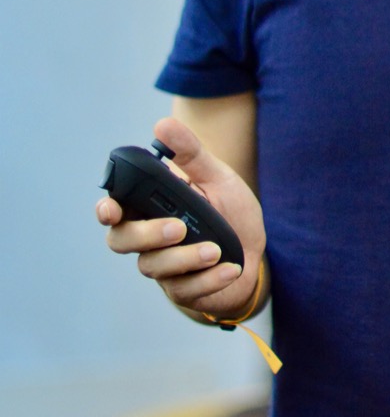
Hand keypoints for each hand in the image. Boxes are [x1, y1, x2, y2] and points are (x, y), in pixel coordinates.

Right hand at [96, 115, 266, 320]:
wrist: (255, 249)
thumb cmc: (229, 210)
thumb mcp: (217, 177)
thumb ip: (190, 154)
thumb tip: (162, 124)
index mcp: (150, 208)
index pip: (116, 210)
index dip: (107, 210)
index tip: (110, 208)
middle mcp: (149, 240)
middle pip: (122, 242)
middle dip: (147, 235)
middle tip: (178, 227)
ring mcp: (164, 268)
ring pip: (155, 268)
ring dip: (186, 258)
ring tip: (216, 249)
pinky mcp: (184, 292)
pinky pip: (187, 291)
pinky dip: (210, 279)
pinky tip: (231, 267)